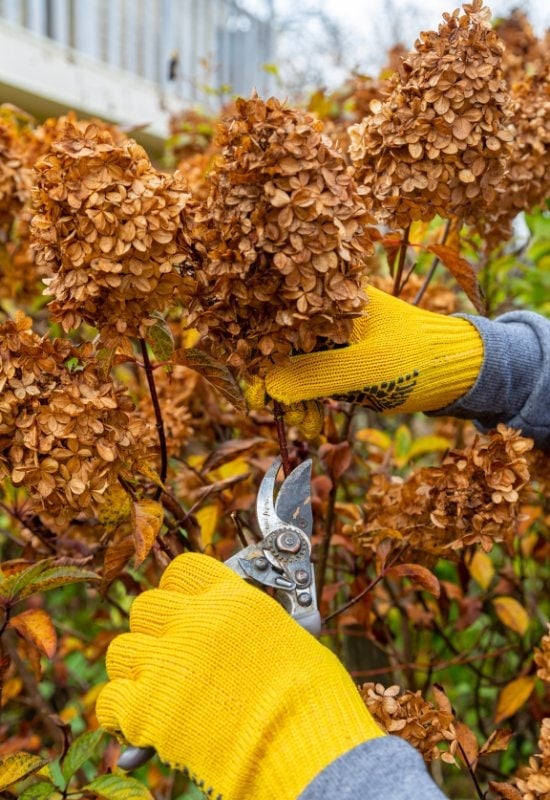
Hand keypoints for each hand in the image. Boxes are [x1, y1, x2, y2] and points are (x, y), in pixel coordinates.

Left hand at [96, 554, 382, 799]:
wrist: (302, 746)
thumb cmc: (312, 696)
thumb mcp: (298, 643)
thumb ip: (274, 628)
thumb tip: (299, 625)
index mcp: (231, 599)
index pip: (183, 570)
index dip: (181, 591)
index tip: (186, 610)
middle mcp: (193, 621)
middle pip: (146, 607)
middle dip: (156, 631)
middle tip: (175, 659)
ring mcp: (165, 663)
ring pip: (122, 651)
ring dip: (137, 671)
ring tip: (160, 693)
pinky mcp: (145, 708)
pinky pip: (110, 701)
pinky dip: (122, 715)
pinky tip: (145, 724)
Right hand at [263, 286, 482, 415]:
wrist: (462, 371)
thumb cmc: (417, 362)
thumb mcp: (364, 370)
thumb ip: (314, 376)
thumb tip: (268, 386)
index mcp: (335, 298)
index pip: (282, 324)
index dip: (261, 358)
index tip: (254, 393)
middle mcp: (332, 312)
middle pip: (286, 346)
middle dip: (279, 384)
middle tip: (281, 417)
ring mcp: (340, 336)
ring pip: (300, 366)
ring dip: (296, 398)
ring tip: (307, 426)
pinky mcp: (348, 358)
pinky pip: (318, 377)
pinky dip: (313, 399)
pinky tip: (314, 422)